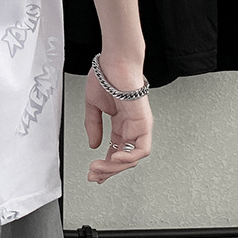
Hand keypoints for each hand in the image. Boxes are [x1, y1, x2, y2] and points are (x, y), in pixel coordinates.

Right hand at [84, 61, 151, 183]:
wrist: (114, 62)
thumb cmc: (106, 76)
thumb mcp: (92, 105)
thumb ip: (93, 126)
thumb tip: (93, 144)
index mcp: (120, 123)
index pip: (115, 150)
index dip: (105, 164)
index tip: (94, 172)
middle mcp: (131, 127)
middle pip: (123, 158)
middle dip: (108, 170)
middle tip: (95, 175)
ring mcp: (139, 126)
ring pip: (132, 157)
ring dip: (115, 166)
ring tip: (101, 168)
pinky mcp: (144, 123)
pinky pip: (141, 148)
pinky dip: (129, 157)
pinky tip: (115, 158)